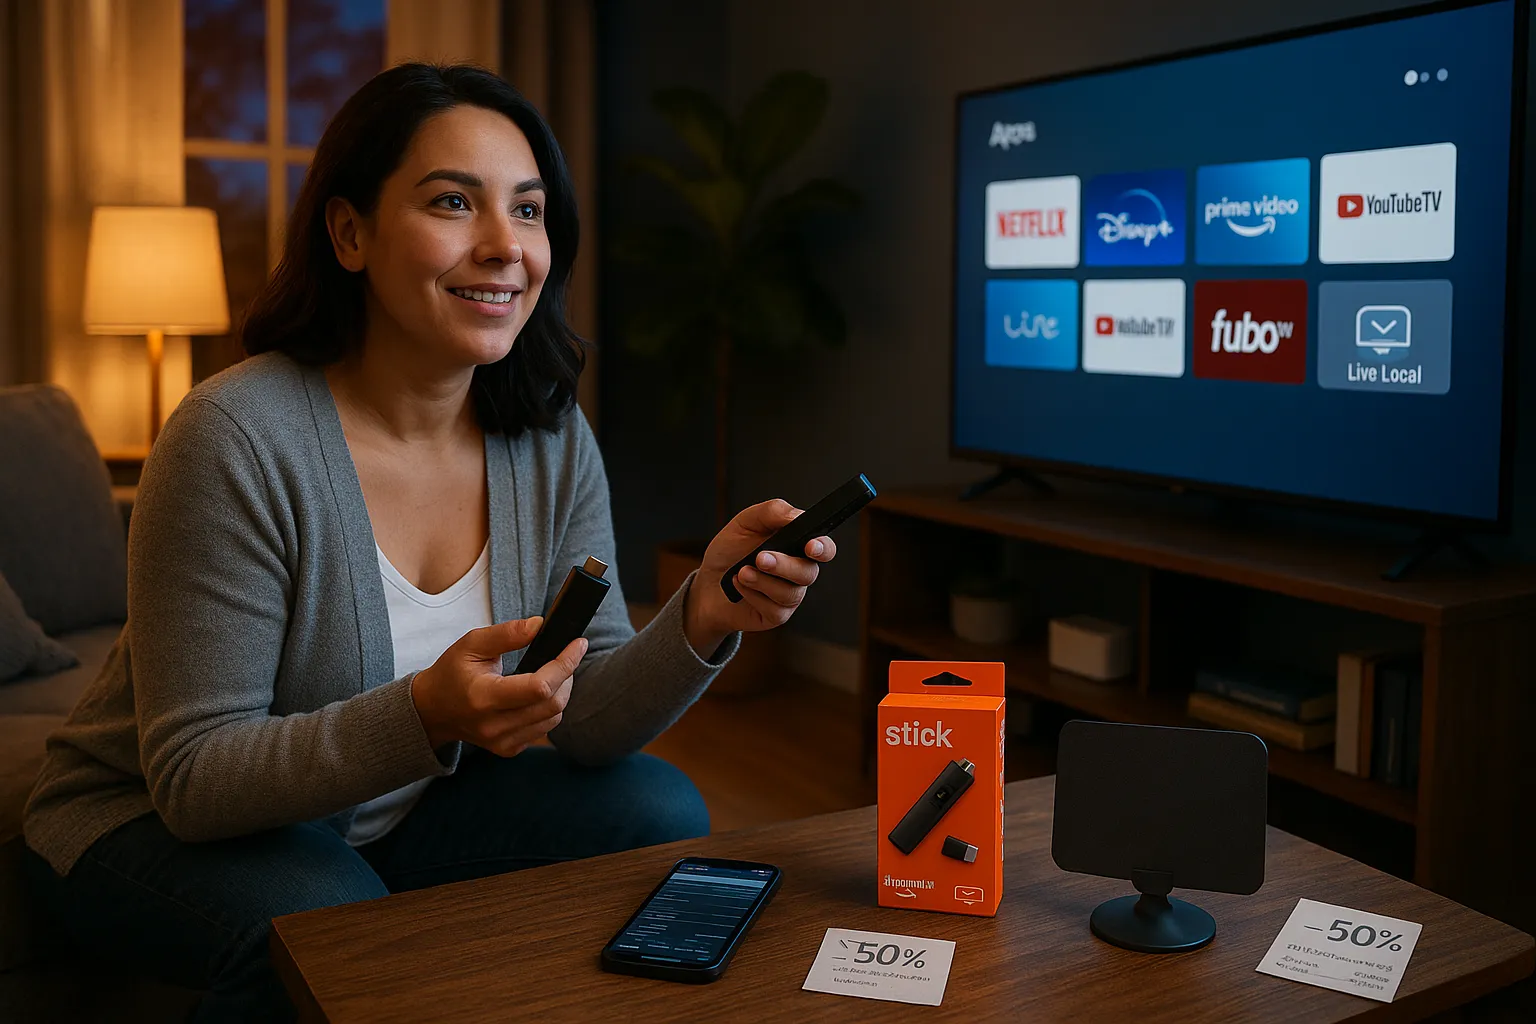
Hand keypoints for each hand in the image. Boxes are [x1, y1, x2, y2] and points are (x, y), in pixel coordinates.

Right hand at [409, 616, 585, 756]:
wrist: (433, 710)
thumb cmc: (452, 672)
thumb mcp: (471, 643)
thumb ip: (507, 633)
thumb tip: (540, 625)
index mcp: (483, 697)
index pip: (539, 687)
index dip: (565, 663)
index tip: (577, 644)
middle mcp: (494, 726)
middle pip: (552, 704)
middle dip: (567, 675)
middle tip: (566, 656)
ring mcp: (502, 742)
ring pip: (554, 717)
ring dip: (562, 692)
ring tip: (553, 672)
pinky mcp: (509, 749)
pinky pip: (544, 728)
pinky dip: (550, 708)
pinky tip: (540, 693)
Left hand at [683, 499, 838, 654]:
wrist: (707, 582)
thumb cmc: (731, 550)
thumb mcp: (746, 522)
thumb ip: (774, 512)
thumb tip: (797, 516)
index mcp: (798, 545)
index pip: (824, 548)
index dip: (822, 548)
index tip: (810, 546)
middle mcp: (799, 572)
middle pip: (808, 573)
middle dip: (784, 565)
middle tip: (760, 558)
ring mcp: (789, 595)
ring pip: (790, 593)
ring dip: (762, 581)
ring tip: (742, 571)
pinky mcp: (777, 615)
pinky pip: (774, 609)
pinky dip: (752, 595)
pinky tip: (738, 586)